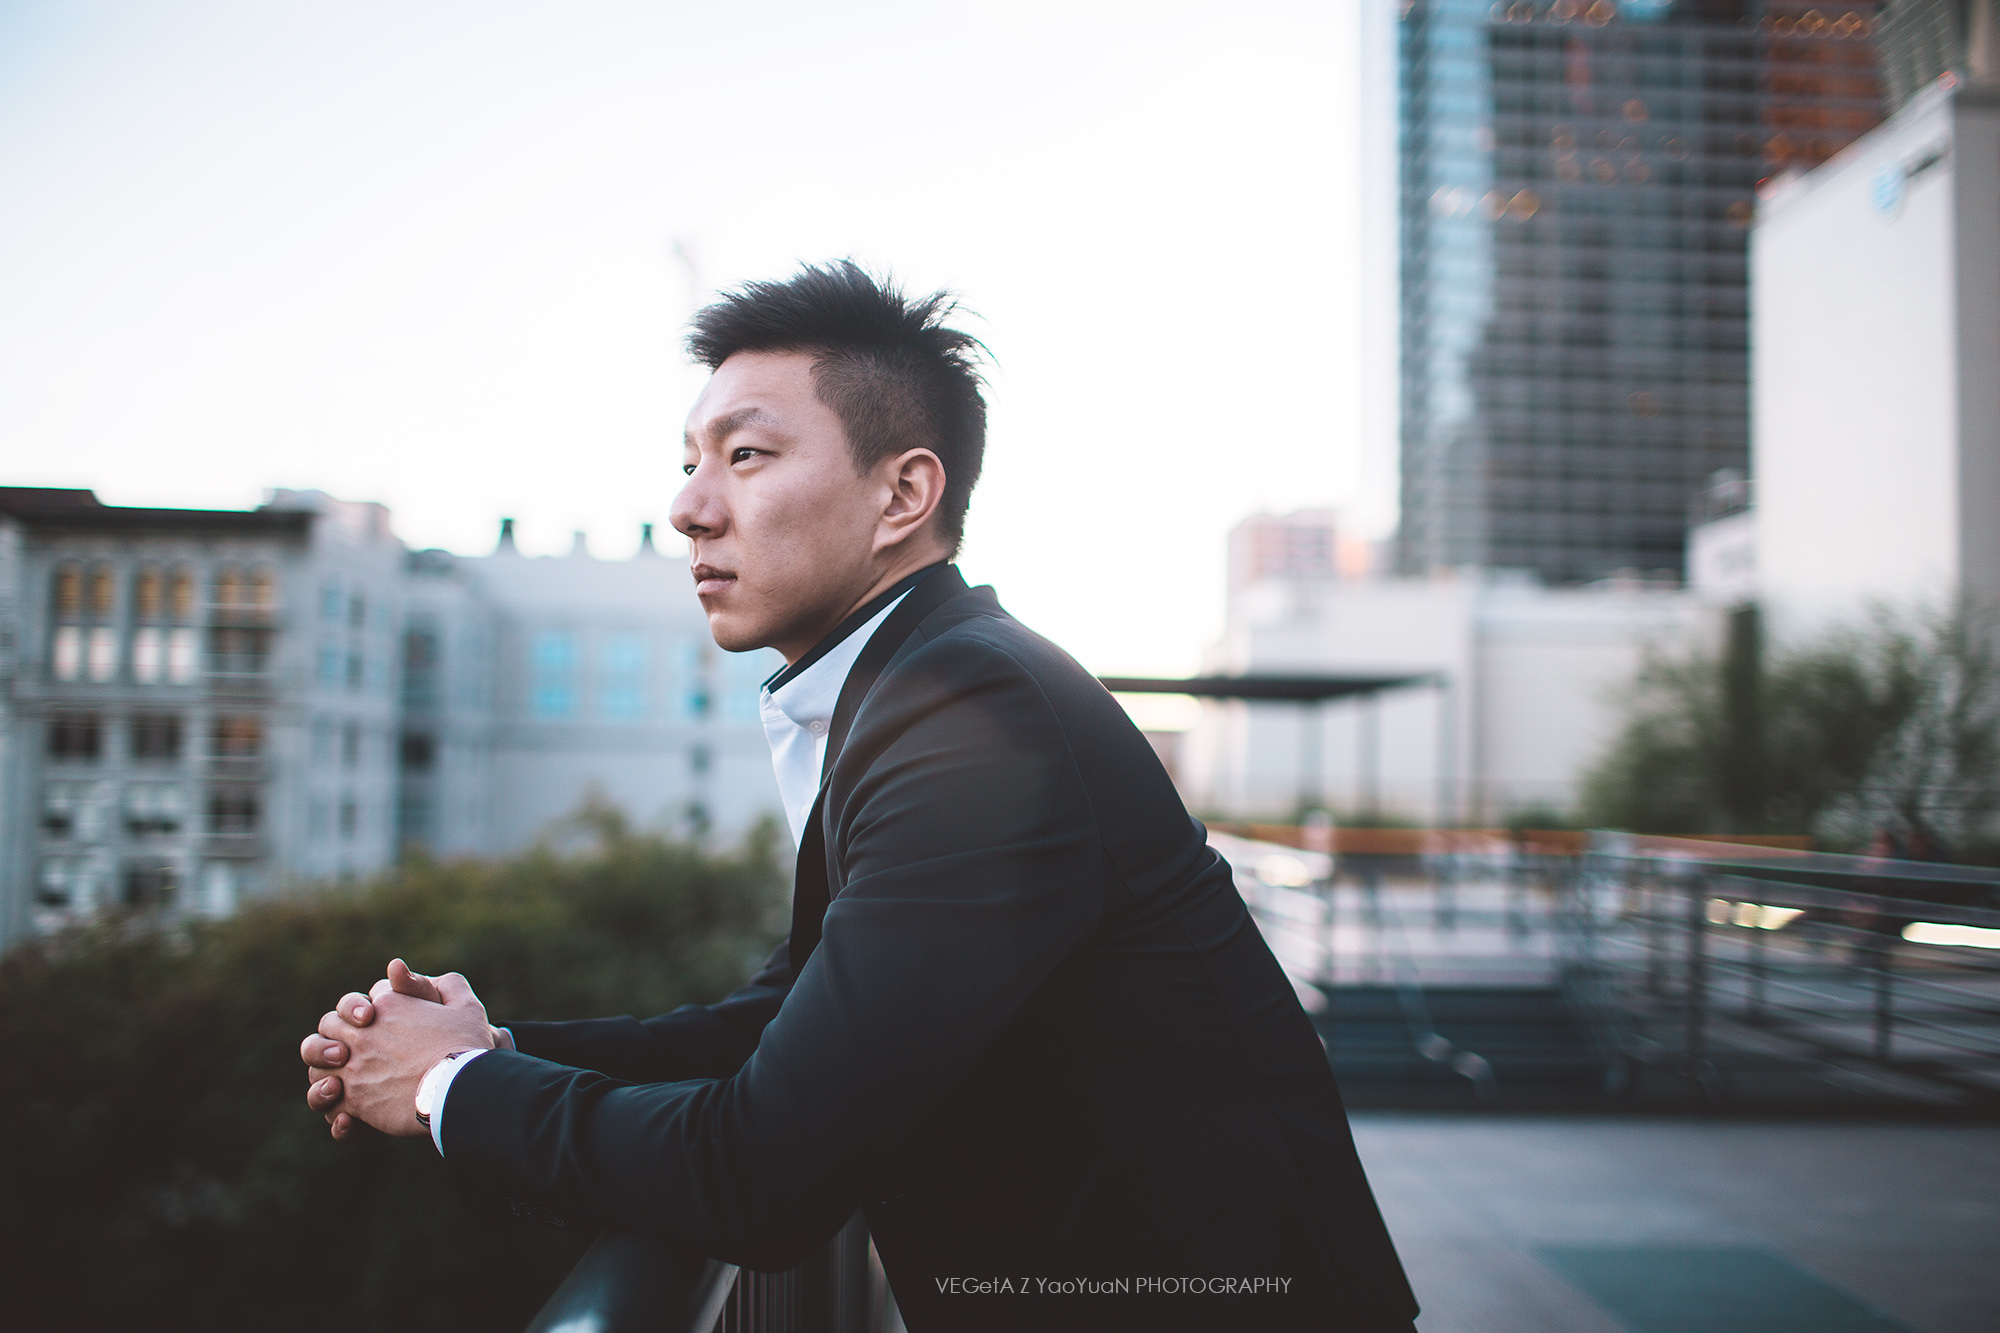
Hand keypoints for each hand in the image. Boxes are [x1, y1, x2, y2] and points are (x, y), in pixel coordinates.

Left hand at [301, 959, 509, 1139]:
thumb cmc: (466, 1046)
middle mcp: (362, 1033)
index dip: (364, 1011)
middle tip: (348, 1051)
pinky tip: (349, 1113)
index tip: (377, 1023)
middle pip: (328, 1026)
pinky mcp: (354, 1100)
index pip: (359, 1001)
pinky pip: (329, 1103)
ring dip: (325, 1071)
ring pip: (316, 1066)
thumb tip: (410, 972)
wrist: (460, 1088)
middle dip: (333, 1036)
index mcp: (387, 1005)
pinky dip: (334, 1107)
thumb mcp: (466, 1007)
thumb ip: (449, 986)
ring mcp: (353, 1067)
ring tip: (340, 1083)